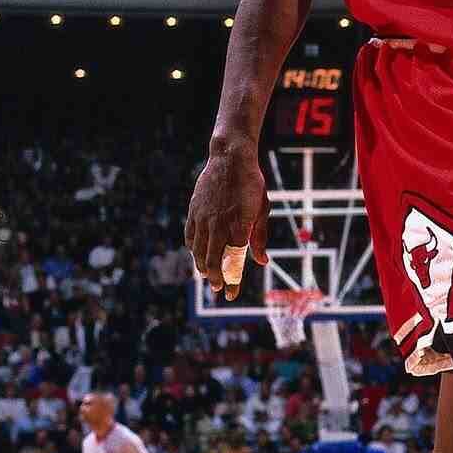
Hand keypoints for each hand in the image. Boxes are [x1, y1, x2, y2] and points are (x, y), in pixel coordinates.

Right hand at [185, 145, 269, 300]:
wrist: (230, 158)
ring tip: (208, 276)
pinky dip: (193, 249)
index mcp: (239, 226)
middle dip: (216, 279)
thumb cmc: (252, 184)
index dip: (232, 280)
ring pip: (198, 251)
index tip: (232, 294)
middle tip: (220, 289)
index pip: (234, 262)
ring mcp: (204, 218)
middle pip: (213, 261)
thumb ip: (259, 237)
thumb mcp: (262, 209)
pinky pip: (190, 236)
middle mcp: (219, 225)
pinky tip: (197, 255)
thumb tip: (262, 261)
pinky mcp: (194, 211)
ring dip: (202, 267)